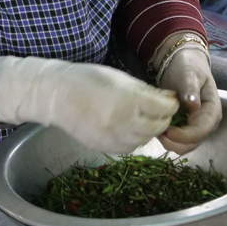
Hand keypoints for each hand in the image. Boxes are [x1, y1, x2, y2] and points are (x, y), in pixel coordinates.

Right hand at [0, 54, 177, 153]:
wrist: (56, 96)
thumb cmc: (87, 80)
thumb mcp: (121, 78)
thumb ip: (146, 90)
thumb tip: (167, 99)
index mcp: (130, 100)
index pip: (165, 108)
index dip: (170, 103)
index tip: (168, 98)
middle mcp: (125, 122)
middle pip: (159, 126)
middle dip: (163, 117)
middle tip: (158, 108)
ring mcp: (114, 138)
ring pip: (146, 139)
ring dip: (150, 129)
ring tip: (142, 116)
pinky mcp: (105, 147)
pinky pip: (131, 147)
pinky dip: (135, 138)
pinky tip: (129, 126)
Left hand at [157, 45, 220, 154]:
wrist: (182, 64)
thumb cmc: (187, 67)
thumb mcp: (189, 74)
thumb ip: (190, 89)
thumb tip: (193, 105)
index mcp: (212, 110)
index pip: (202, 130)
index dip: (185, 135)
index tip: (167, 131)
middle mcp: (208, 122)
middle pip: (194, 143)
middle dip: (175, 142)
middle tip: (157, 132)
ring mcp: (198, 127)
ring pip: (185, 146)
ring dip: (170, 143)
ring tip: (156, 129)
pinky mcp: (187, 129)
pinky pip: (178, 141)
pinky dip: (167, 139)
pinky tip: (158, 128)